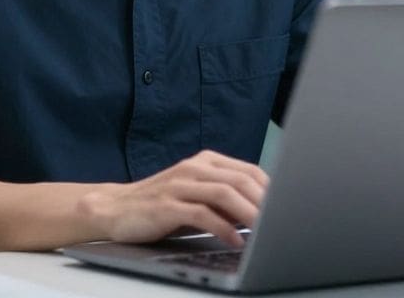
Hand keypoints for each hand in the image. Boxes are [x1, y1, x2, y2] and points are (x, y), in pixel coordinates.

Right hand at [80, 150, 268, 247]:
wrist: (115, 209)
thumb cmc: (162, 205)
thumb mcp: (196, 195)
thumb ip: (225, 199)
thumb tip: (264, 213)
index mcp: (205, 162)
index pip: (249, 171)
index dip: (272, 190)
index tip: (288, 209)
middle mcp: (194, 168)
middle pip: (241, 180)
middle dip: (266, 203)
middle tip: (283, 222)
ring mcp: (179, 185)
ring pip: (224, 193)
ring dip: (249, 214)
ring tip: (265, 231)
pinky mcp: (167, 205)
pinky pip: (202, 214)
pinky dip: (223, 228)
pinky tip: (235, 241)